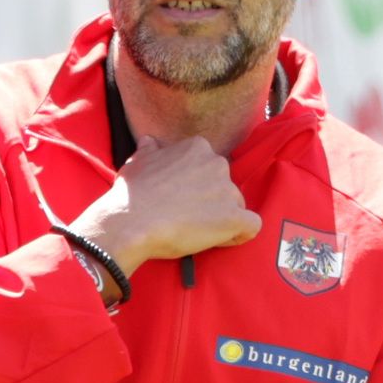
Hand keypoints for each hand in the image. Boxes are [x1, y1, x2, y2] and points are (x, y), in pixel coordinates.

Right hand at [70, 135, 260, 273]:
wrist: (131, 221)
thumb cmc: (131, 193)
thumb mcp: (138, 162)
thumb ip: (150, 151)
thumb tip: (149, 142)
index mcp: (197, 148)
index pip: (209, 167)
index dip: (199, 186)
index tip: (183, 199)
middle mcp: (217, 164)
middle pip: (225, 186)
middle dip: (212, 201)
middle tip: (188, 217)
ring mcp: (228, 191)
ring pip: (237, 206)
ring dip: (222, 219)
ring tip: (197, 232)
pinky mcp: (233, 218)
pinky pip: (251, 226)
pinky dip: (239, 235)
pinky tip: (220, 240)